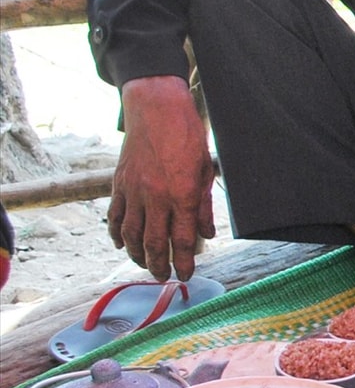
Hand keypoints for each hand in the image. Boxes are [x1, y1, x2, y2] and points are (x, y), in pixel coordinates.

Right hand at [109, 76, 216, 279]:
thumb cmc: (187, 136)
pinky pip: (115, 216)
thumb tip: (207, 235)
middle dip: (159, 265)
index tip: (185, 275)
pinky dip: (116, 234)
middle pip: (154, 243)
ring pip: (131, 235)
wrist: (156, 110)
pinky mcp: (119, 184)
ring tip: (144, 265)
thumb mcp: (206, 170)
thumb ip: (204, 206)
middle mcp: (156, 198)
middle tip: (163, 277)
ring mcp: (134, 192)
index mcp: (183, 195)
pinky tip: (121, 244)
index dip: (184, 262)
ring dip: (137, 255)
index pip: (184, 240)